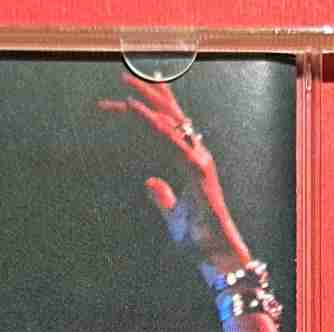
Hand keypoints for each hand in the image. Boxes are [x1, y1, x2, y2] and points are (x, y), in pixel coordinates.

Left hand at [96, 77, 254, 273]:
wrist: (216, 255)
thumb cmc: (198, 239)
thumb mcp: (172, 214)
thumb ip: (161, 197)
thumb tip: (149, 181)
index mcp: (188, 162)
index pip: (164, 130)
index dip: (143, 114)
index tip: (118, 104)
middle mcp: (195, 155)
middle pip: (170, 116)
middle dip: (148, 93)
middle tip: (124, 75)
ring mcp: (198, 160)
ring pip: (171, 121)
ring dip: (147, 100)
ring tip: (126, 84)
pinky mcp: (197, 170)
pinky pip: (171, 140)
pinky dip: (152, 123)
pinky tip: (136, 110)